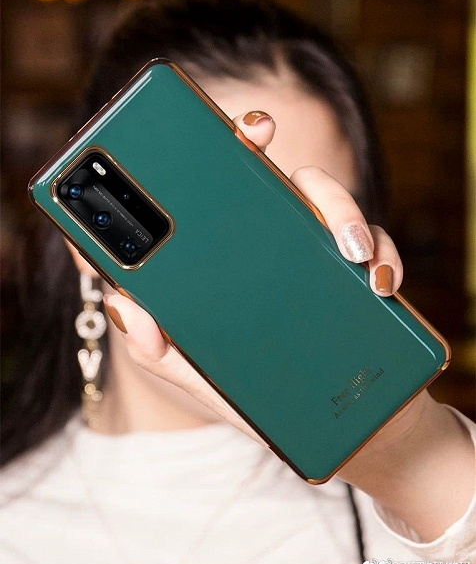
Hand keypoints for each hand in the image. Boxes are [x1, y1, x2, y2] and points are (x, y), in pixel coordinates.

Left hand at [102, 109, 403, 447]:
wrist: (342, 434)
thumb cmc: (266, 399)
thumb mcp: (202, 377)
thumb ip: (160, 350)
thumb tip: (120, 305)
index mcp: (236, 265)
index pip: (218, 202)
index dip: (208, 158)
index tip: (207, 129)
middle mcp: (278, 251)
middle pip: (274, 183)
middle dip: (267, 151)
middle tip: (261, 135)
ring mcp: (323, 261)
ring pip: (330, 203)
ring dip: (339, 209)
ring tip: (345, 249)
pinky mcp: (365, 280)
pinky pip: (380, 249)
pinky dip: (383, 257)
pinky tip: (377, 282)